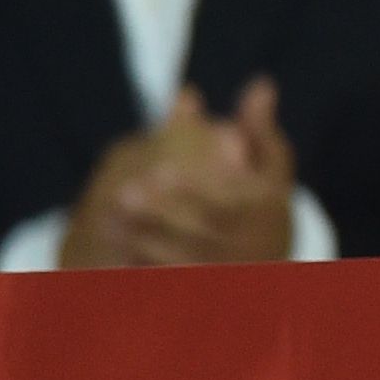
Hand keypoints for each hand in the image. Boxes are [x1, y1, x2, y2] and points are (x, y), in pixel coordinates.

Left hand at [57, 81, 302, 266]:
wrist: (268, 270)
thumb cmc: (262, 205)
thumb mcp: (270, 168)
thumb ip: (259, 130)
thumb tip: (260, 82)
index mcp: (265, 221)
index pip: (228, 209)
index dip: (193, 191)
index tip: (160, 168)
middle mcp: (247, 256)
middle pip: (198, 238)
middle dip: (159, 215)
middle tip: (123, 192)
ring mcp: (223, 280)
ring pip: (177, 266)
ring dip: (141, 241)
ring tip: (109, 216)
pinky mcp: (201, 296)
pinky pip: (167, 288)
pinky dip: (140, 273)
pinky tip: (113, 252)